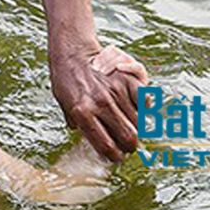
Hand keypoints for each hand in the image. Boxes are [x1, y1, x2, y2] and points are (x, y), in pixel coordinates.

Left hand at [50, 42, 147, 162]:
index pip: (107, 146)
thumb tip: (95, 147)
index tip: (117, 158)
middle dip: (130, 147)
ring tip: (128, 124)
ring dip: (136, 127)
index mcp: (83, 113)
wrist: (72, 52)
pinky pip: (145, 101)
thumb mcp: (64, 105)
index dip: (115, 157)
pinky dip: (145, 106)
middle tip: (127, 145)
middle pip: (129, 138)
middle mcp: (101, 103)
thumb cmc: (66, 80)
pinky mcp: (127, 79)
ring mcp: (116, 91)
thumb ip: (79, 125)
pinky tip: (137, 107)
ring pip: (139, 122)